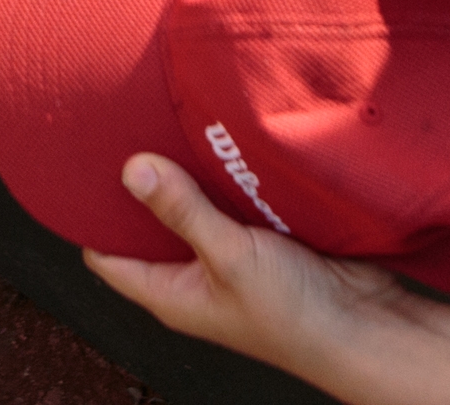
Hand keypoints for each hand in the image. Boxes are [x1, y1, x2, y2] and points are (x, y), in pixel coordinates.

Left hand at [83, 154, 404, 375]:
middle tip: (127, 129)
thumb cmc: (296, 314)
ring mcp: (225, 256)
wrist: (367, 325)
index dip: (89, 214)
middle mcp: (191, 276)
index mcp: (169, 294)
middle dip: (139, 183)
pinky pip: (228, 200)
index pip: (106, 253)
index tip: (82, 165)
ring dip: (185, 173)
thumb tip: (131, 170)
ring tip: (167, 123)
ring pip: (189, 205)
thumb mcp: (230, 256)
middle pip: (147, 223)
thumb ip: (183, 212)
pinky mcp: (259, 238)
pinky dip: (222, 175)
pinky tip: (218, 140)